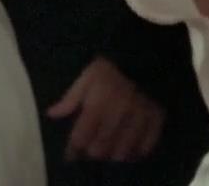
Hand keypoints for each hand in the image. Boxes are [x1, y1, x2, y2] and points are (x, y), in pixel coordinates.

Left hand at [46, 57, 164, 162]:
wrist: (148, 54)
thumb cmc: (113, 66)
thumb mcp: (88, 75)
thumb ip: (71, 96)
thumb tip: (51, 114)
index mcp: (99, 99)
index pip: (81, 135)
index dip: (73, 148)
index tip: (71, 152)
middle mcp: (119, 111)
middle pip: (100, 147)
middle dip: (92, 152)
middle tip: (90, 150)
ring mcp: (139, 116)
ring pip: (122, 150)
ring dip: (112, 155)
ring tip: (108, 151)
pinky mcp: (157, 117)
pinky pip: (146, 144)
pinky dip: (136, 152)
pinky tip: (130, 151)